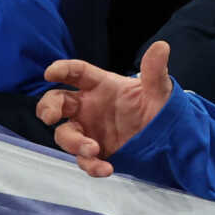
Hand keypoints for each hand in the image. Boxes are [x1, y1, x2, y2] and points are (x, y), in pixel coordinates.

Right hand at [37, 41, 175, 176]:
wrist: (167, 137)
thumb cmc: (157, 107)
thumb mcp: (159, 90)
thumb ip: (155, 71)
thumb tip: (162, 46)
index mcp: (101, 85)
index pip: (76, 73)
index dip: (61, 70)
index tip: (50, 73)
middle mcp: (88, 106)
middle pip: (56, 102)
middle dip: (47, 108)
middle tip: (50, 117)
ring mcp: (88, 129)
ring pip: (65, 134)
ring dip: (73, 142)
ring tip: (93, 149)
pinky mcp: (95, 151)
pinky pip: (84, 160)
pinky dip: (91, 165)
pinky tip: (106, 168)